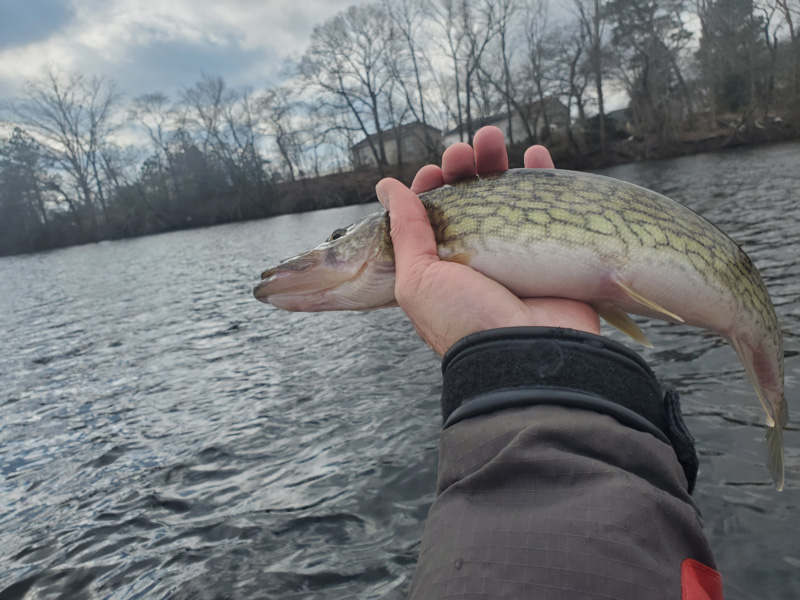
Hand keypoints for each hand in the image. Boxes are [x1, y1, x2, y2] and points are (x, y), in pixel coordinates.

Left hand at [375, 126, 599, 355]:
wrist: (524, 355)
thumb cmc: (463, 321)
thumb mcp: (418, 279)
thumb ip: (405, 232)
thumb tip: (387, 188)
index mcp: (442, 266)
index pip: (434, 218)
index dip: (432, 190)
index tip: (433, 172)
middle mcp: (477, 258)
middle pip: (470, 201)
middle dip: (463, 170)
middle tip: (462, 151)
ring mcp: (516, 254)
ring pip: (506, 197)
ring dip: (497, 164)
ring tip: (491, 137)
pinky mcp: (551, 251)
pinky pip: (550, 208)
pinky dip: (545, 178)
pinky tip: (536, 154)